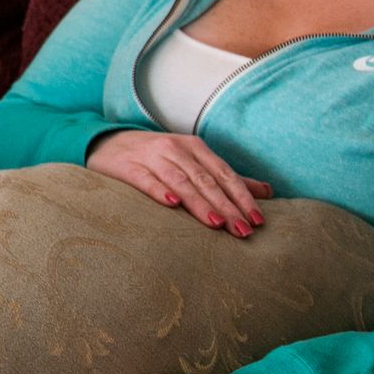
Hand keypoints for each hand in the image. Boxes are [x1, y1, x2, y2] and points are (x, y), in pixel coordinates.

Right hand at [87, 130, 270, 235]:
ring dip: (199, 202)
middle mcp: (174, 148)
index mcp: (194, 147)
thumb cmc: (155, 157)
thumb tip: (268, 191)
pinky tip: (171, 204)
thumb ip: (226, 177)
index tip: (257, 221)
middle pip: (206, 180)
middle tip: (242, 231)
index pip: (224, 173)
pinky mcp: (127, 166)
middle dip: (226, 206)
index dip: (242, 196)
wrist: (105, 143)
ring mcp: (150, 156)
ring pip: (180, 181)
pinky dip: (159, 190)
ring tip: (216, 223)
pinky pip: (146, 179)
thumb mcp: (191, 160)